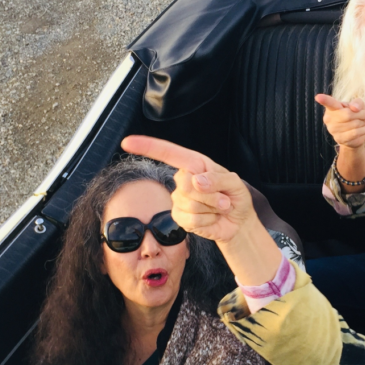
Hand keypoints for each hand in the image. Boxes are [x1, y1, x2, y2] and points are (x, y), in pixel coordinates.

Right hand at [120, 136, 283, 284]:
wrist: (237, 222)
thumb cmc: (235, 196)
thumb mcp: (235, 183)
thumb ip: (218, 179)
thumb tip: (196, 181)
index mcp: (195, 164)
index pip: (168, 153)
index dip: (147, 146)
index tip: (127, 142)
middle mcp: (183, 179)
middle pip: (185, 183)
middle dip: (210, 194)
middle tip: (223, 199)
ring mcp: (178, 199)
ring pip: (190, 204)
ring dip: (211, 208)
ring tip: (219, 208)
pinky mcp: (178, 217)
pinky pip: (190, 219)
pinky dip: (207, 221)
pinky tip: (211, 218)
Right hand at [315, 94, 364, 149]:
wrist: (354, 135)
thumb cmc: (354, 116)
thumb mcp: (358, 106)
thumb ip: (357, 103)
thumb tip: (354, 108)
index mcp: (332, 108)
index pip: (329, 103)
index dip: (324, 100)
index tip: (318, 97)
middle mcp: (329, 119)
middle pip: (348, 114)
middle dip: (362, 114)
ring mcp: (333, 130)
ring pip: (353, 124)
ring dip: (364, 122)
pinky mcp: (339, 139)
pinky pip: (355, 133)